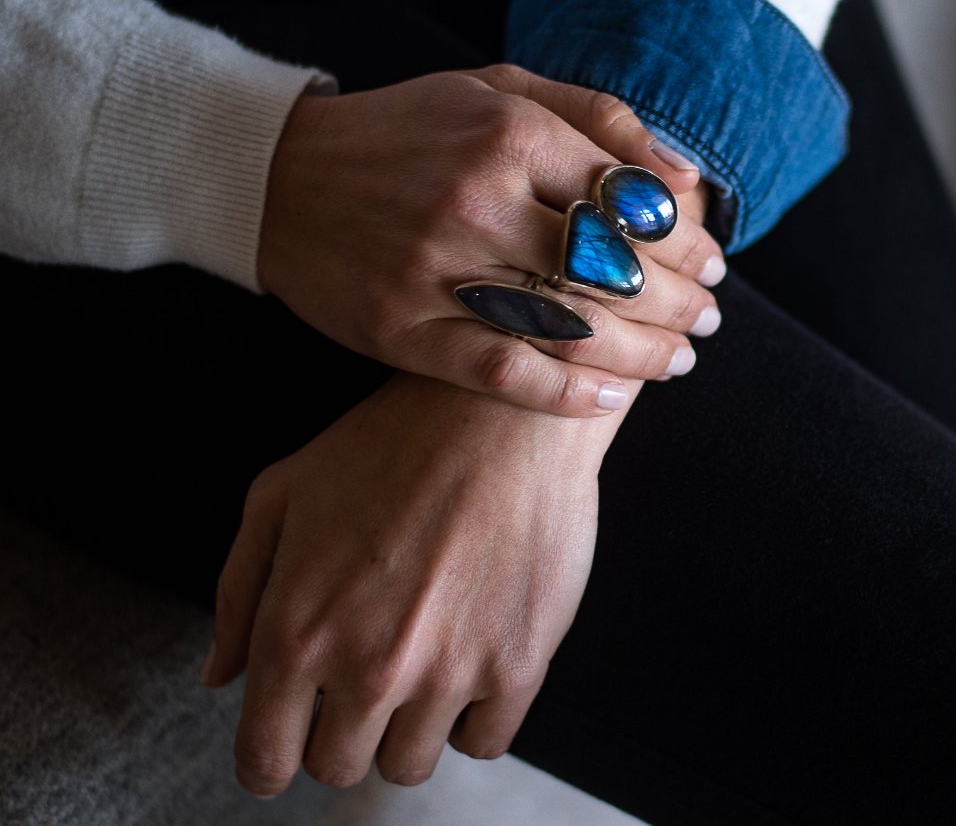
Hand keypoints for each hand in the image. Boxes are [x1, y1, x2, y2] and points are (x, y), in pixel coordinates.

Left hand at [201, 372, 617, 793]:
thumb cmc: (387, 442)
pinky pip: (484, 743)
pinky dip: (470, 715)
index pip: (265, 761)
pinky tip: (467, 657)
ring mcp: (447, 671)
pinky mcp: (516, 664)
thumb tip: (219, 676)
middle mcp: (367, 666)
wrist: (498, 410)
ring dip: (405, 724)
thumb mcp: (282, 493)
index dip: (269, 758)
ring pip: (409, 764)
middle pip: (338, 766)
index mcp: (296, 630)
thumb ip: (237, 591)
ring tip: (419, 654)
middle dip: (339, 730)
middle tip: (361, 673)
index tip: (288, 741)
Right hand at [257, 64, 724, 416]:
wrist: (280, 176)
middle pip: (615, 270)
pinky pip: (500, 370)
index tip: (713, 264)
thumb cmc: (404, 131)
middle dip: (681, 303)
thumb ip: (596, 117)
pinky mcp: (402, 328)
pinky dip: (564, 392)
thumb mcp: (496, 88)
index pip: (633, 201)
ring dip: (642, 354)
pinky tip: (609, 397)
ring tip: (677, 362)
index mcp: (509, 133)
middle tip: (707, 321)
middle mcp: (477, 200)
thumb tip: (682, 175)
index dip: (689, 242)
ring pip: (569, 327)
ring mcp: (436, 270)